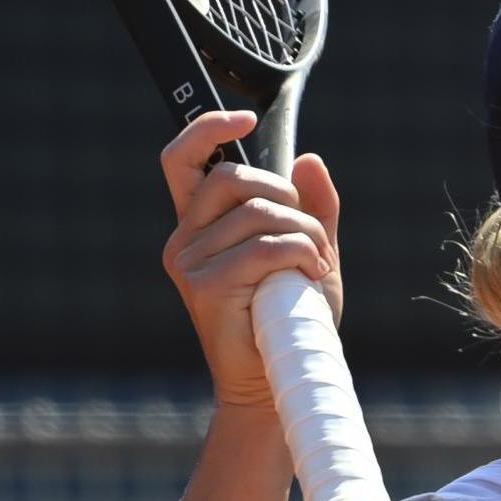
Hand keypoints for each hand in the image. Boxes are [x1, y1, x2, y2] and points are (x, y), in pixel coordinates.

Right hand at [158, 110, 343, 409]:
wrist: (274, 381)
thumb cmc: (288, 318)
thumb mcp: (309, 252)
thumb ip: (312, 208)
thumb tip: (309, 159)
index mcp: (198, 226)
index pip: (181, 160)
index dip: (207, 129)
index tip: (245, 119)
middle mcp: (184, 240)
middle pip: (233, 178)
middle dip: (287, 196)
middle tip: (311, 234)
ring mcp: (189, 264)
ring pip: (260, 212)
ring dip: (307, 233)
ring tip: (318, 264)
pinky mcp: (206, 287)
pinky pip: (267, 246)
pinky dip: (304, 254)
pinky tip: (313, 277)